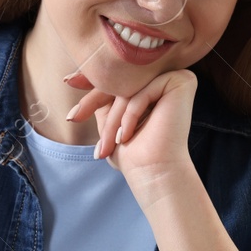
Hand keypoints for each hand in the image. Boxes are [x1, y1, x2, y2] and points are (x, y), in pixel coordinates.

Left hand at [64, 68, 198, 196]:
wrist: (154, 174)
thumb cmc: (134, 155)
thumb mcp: (110, 121)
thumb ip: (101, 98)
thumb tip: (75, 77)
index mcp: (153, 84)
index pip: (117, 78)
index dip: (92, 81)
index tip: (68, 81)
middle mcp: (167, 77)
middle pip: (120, 81)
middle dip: (93, 103)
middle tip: (72, 118)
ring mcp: (176, 77)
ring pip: (130, 87)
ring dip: (112, 119)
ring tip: (106, 146)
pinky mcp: (183, 81)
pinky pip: (144, 89)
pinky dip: (130, 114)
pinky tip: (126, 136)